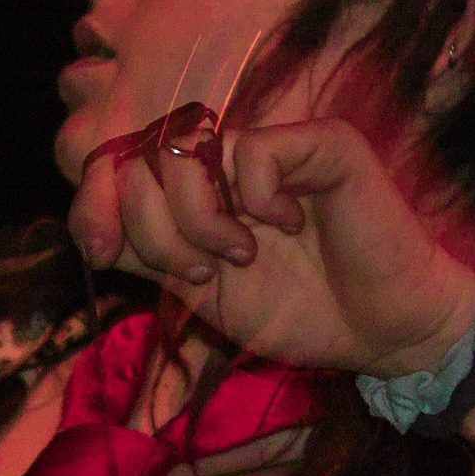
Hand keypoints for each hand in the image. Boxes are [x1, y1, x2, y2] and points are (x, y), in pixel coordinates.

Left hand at [67, 102, 474, 377]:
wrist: (383, 332)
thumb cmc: (301, 311)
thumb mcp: (200, 293)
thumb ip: (147, 255)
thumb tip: (91, 232)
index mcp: (196, 189)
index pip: (115, 164)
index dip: (93, 201)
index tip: (102, 249)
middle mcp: (226, 160)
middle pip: (140, 159)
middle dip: (153, 229)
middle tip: (202, 270)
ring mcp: (272, 146)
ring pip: (186, 151)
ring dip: (199, 220)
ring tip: (243, 255)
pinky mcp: (321, 143)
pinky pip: (251, 151)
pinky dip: (257, 199)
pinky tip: (289, 224)